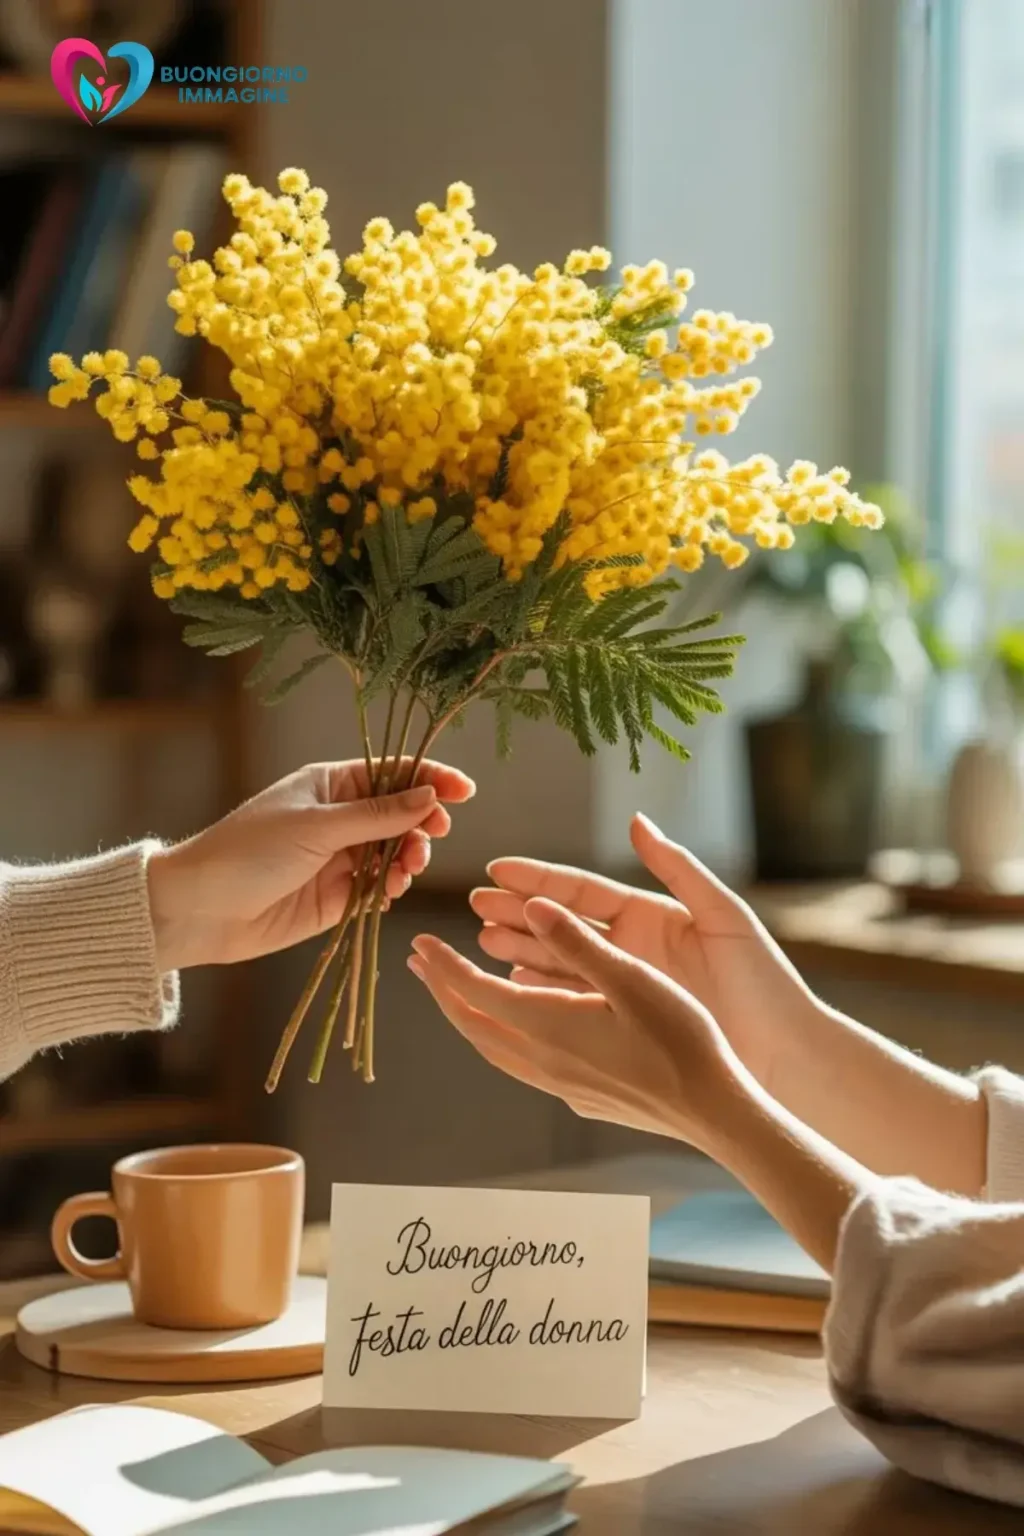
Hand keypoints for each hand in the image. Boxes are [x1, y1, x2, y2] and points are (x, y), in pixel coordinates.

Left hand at [148, 759, 474, 970]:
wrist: (199, 910)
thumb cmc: (247, 852)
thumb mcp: (316, 826)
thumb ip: (377, 815)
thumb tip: (430, 795)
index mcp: (329, 786)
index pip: (392, 773)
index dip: (430, 779)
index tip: (465, 791)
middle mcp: (338, 819)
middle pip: (401, 814)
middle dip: (422, 824)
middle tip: (432, 837)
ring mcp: (338, 859)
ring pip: (394, 853)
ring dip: (409, 858)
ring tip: (407, 870)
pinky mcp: (336, 898)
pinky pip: (379, 889)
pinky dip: (391, 889)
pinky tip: (389, 893)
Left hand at [411, 896, 870, 1272]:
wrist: (715, 1111)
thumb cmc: (682, 1038)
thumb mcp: (631, 978)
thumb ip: (577, 942)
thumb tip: (532, 906)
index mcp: (548, 1025)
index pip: (475, 992)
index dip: (443, 966)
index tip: (419, 941)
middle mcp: (543, 1061)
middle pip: (473, 1024)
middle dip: (443, 991)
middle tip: (420, 963)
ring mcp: (561, 1085)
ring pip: (494, 1049)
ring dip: (468, 1017)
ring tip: (455, 994)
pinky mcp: (581, 1097)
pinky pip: (520, 1064)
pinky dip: (501, 1037)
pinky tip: (516, 1031)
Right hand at [470, 813, 819, 1089]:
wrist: (788, 1055)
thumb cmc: (765, 981)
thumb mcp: (723, 915)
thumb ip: (678, 866)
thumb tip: (636, 821)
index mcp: (651, 916)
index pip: (582, 891)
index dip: (539, 880)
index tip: (498, 869)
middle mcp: (632, 949)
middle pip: (561, 925)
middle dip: (517, 914)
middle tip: (475, 906)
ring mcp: (626, 987)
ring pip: (559, 965)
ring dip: (520, 953)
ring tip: (483, 943)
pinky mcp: (626, 1024)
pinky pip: (573, 1007)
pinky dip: (541, 998)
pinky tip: (511, 991)